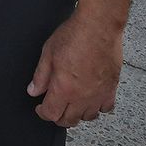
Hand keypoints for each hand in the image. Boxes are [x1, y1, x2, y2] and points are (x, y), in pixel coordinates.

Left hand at [27, 13, 122, 127]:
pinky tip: (92, 100)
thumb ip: (40, 76)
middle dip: (58, 117)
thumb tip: (33, 90)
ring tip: (71, 105)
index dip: (43, 113)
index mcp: (64, 89)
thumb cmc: (74, 35)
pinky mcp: (112, 87)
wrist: (99, 26)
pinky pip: (106, 108)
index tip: (40, 107)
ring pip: (88, 117)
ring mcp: (99, 93)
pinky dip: (98, 108)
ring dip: (78, 114)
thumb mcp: (48, 53)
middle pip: (69, 120)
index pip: (51, 114)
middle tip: (54, 107)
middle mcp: (82, 96)